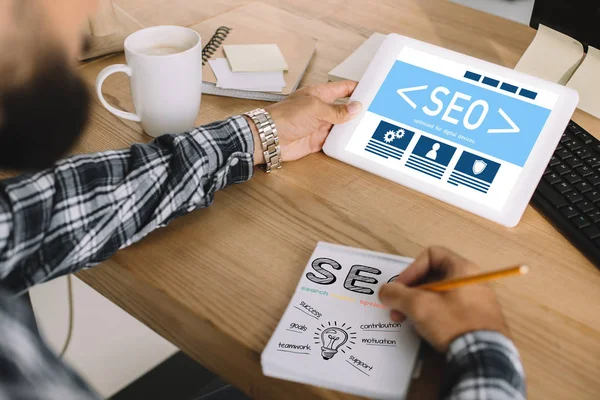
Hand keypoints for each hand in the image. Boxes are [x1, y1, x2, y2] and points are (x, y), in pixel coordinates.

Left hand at [246, 81, 362, 164]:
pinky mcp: (316, 141)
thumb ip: (337, 110)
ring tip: (370, 128)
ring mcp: (318, 126)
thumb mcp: (315, 108)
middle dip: (357, 110)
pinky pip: (333, 142)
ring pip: (340, 126)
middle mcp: (320, 109)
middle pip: (344, 109)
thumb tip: (356, 108)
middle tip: (376, 112)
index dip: (356, 88)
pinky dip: (342, 142)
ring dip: (351, 128)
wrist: (269, 138)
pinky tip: (354, 142)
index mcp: (319, 94)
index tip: (372, 89)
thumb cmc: (285, 117)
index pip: (342, 89)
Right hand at [378, 247, 509, 351]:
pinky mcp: (478, 319)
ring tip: (409, 321)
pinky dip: (434, 316)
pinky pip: (450, 309)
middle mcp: (473, 281)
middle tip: (398, 308)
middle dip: (410, 292)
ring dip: (419, 305)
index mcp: (463, 269)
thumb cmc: (454, 323)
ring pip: (440, 295)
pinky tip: (426, 330)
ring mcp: (478, 301)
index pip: (431, 255)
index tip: (401, 288)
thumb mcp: (418, 306)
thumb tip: (385, 292)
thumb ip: (396, 294)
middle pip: (433, 276)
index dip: (412, 269)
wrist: (484, 357)